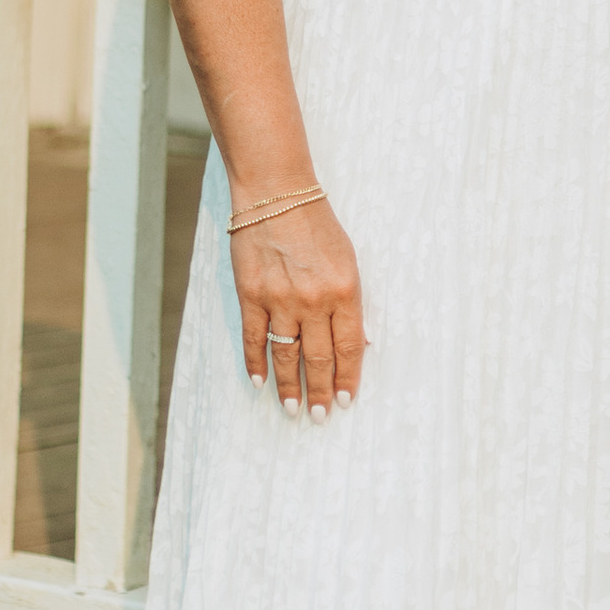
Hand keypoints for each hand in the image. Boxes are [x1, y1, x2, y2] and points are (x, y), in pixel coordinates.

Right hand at [229, 197, 367, 414]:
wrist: (277, 194)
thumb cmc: (317, 225)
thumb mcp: (348, 260)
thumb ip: (351, 301)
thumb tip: (359, 341)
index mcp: (345, 291)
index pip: (349, 348)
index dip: (347, 378)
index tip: (345, 399)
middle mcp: (313, 301)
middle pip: (319, 358)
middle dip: (321, 392)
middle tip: (320, 416)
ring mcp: (280, 300)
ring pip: (286, 356)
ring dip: (290, 387)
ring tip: (293, 409)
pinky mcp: (251, 295)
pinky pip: (254, 339)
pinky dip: (256, 364)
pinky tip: (259, 382)